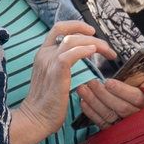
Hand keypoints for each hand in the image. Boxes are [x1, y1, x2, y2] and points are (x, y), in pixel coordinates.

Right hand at [13, 20, 110, 143]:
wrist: (36, 119)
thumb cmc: (48, 102)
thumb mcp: (53, 76)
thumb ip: (62, 63)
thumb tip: (80, 55)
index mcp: (43, 54)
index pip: (59, 28)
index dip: (77, 25)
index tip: (92, 32)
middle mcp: (45, 55)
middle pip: (69, 33)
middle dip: (92, 36)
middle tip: (107, 49)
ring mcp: (49, 63)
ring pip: (71, 40)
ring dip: (93, 43)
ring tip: (106, 52)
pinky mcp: (56, 75)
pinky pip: (69, 56)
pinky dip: (83, 51)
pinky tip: (93, 53)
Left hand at [75, 76, 143, 127]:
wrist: (141, 110)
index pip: (136, 97)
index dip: (122, 90)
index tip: (108, 82)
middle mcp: (137, 115)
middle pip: (120, 107)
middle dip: (104, 95)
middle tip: (91, 83)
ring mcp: (125, 124)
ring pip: (109, 115)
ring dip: (94, 102)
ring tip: (83, 89)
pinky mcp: (114, 130)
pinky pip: (102, 123)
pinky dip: (91, 114)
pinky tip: (83, 103)